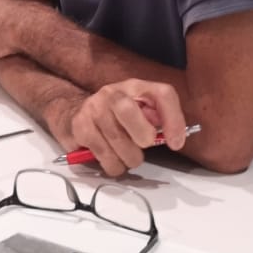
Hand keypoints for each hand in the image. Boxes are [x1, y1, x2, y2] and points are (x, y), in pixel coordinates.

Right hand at [51, 79, 188, 177]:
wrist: (76, 112)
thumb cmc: (115, 117)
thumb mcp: (140, 112)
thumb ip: (156, 120)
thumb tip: (173, 137)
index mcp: (136, 87)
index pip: (162, 93)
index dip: (173, 119)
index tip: (176, 143)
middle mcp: (113, 92)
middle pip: (128, 110)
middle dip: (142, 136)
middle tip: (143, 146)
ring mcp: (93, 108)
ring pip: (116, 139)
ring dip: (128, 158)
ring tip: (127, 156)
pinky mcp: (80, 126)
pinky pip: (103, 154)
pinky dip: (113, 164)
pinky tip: (111, 158)